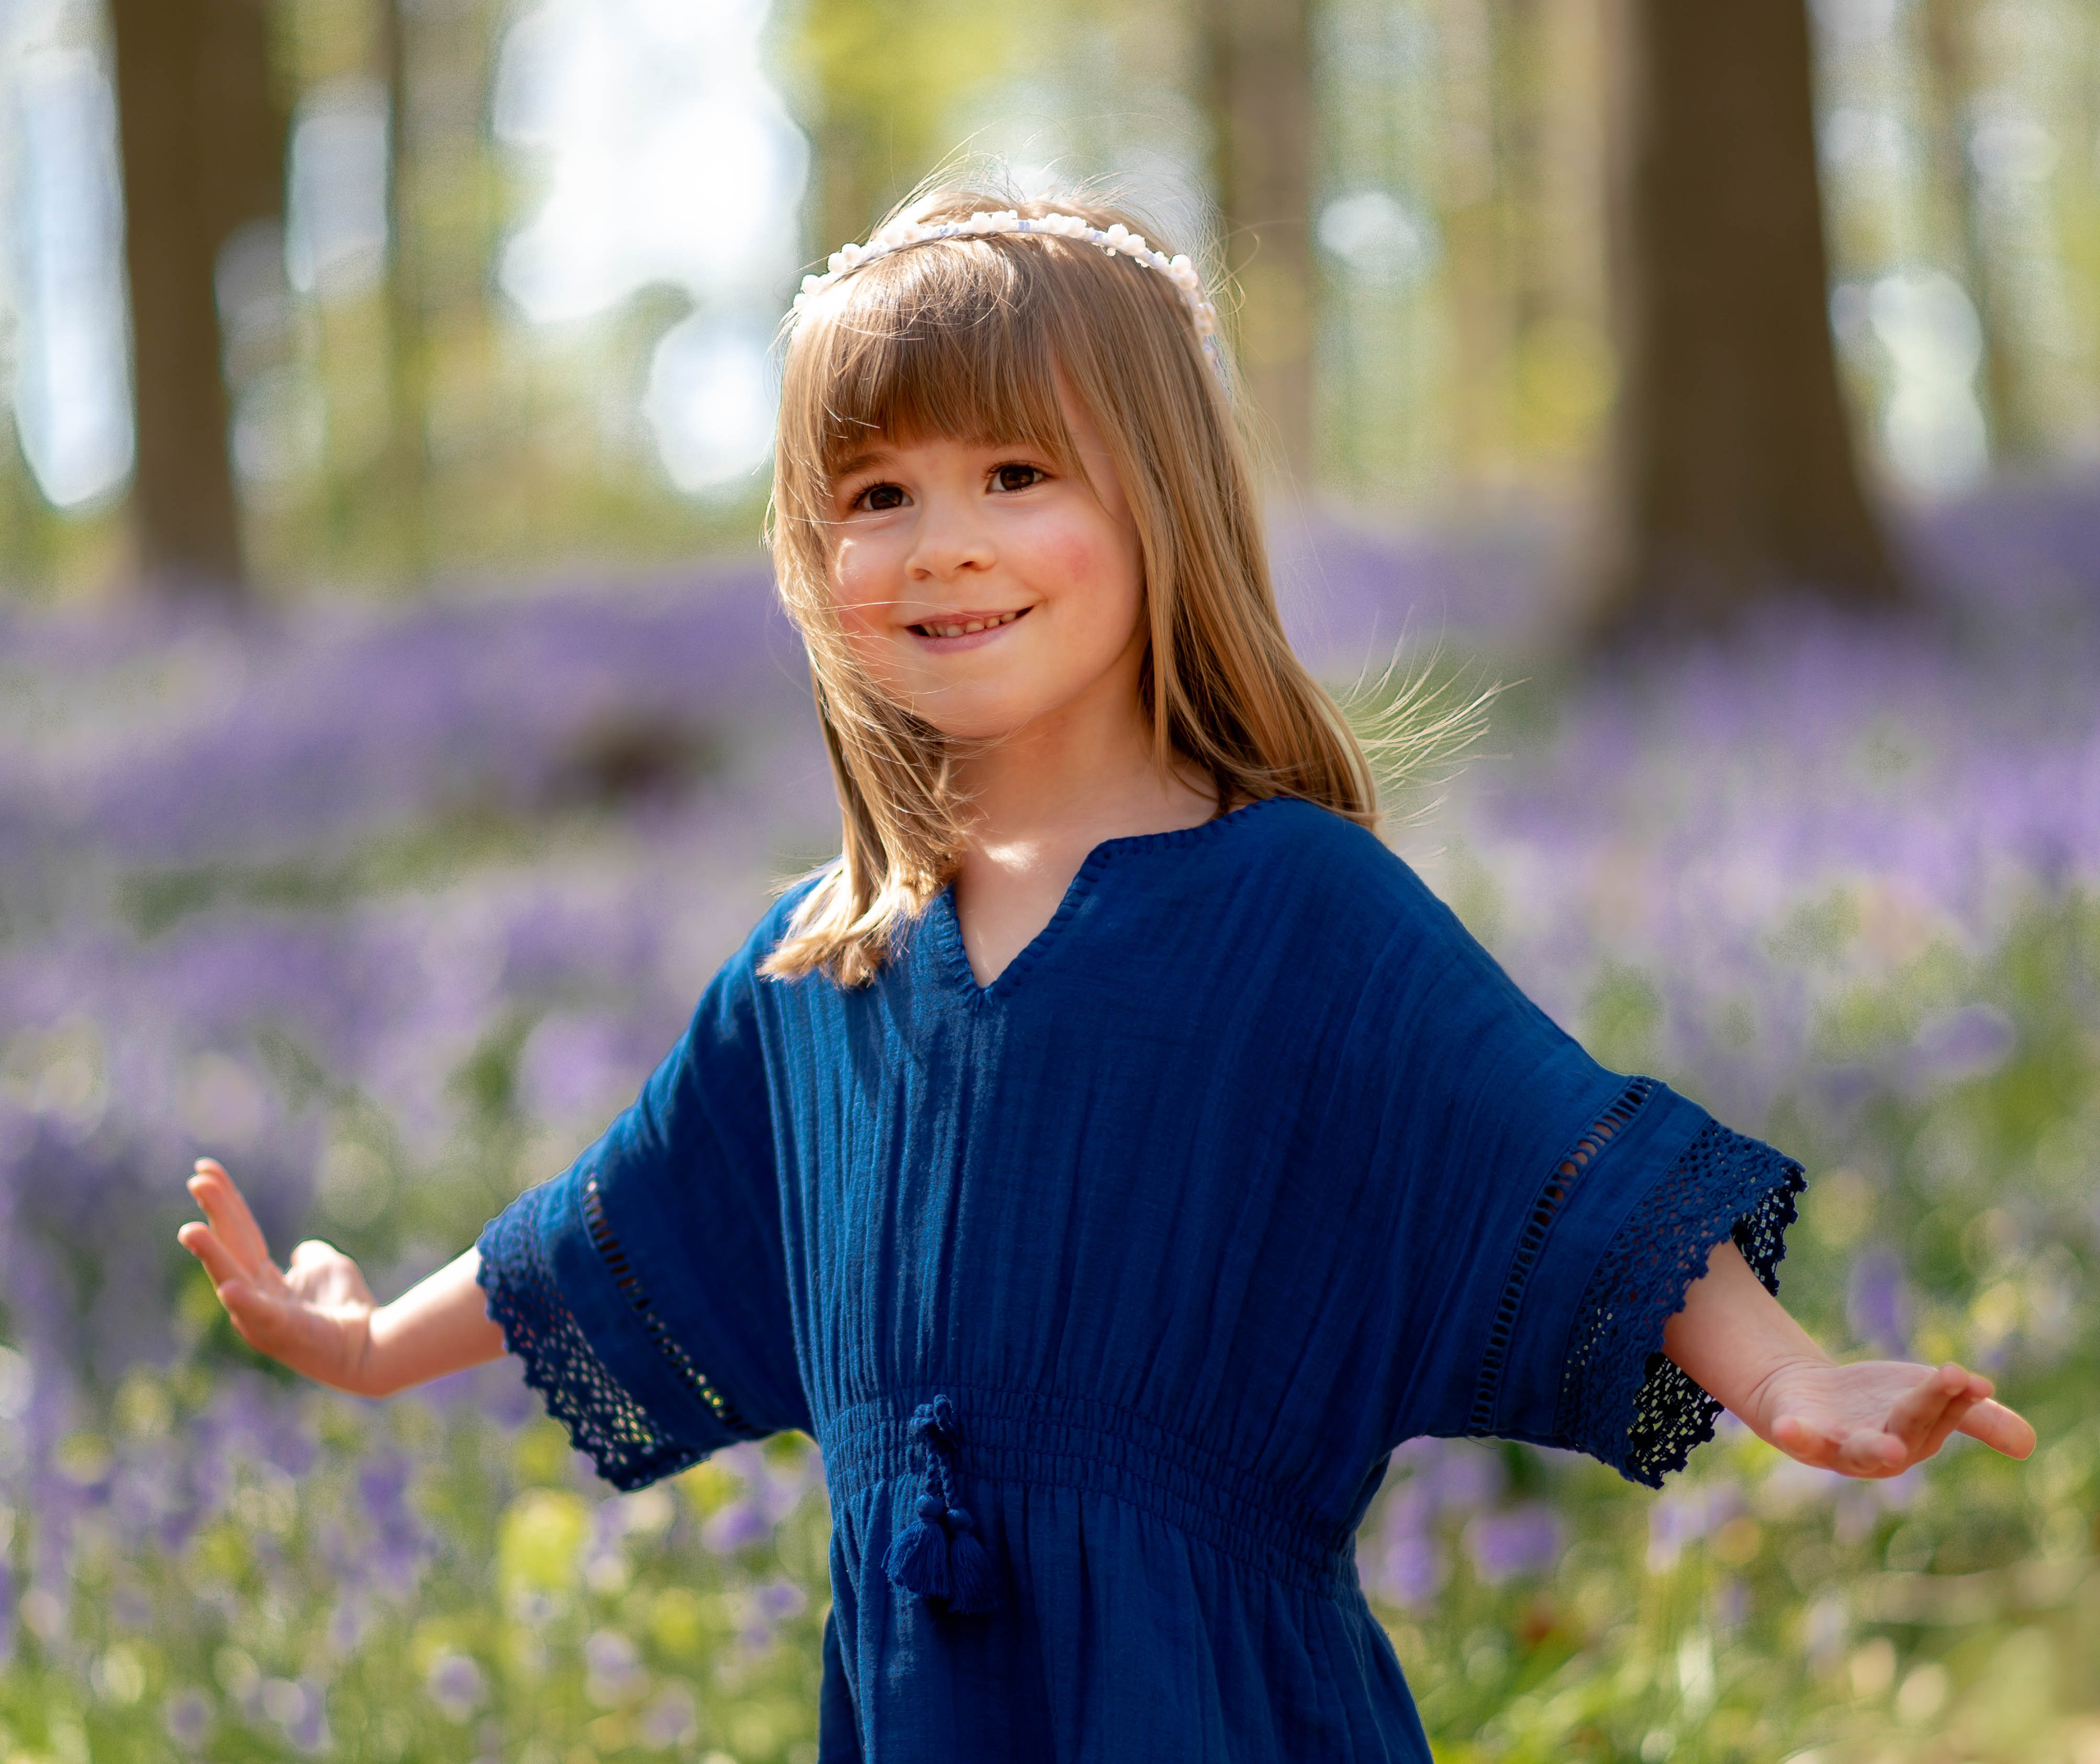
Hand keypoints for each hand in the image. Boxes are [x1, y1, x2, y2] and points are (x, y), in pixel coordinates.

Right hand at [178, 1158, 382, 1394]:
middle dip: (215, 1214)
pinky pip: (263, 1316)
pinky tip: (230, 1288)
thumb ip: (310, 1256)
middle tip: (198, 1180)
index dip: (224, 1201)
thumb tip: (302, 1250)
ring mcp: (263, 1318)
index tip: (204, 1168)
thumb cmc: (348, 1309)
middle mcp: (252, 1299)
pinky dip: (245, 1303)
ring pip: (233, 1279)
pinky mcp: (284, 1332)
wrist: (374, 1345)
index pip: (238, 1233)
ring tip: (190, 1231)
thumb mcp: (328, 1267)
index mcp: (260, 1282)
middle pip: (232, 1247)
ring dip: (211, 1256)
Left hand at [1752, 1356, 2035, 1477]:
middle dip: (1923, 1411)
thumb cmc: (1878, 1401)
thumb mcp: (1928, 1397)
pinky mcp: (1799, 1433)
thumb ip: (1976, 1416)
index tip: (1969, 1376)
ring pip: (1858, 1450)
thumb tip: (2030, 1443)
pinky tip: (1788, 1427)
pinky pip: (1798, 1439)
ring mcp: (1837, 1446)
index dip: (1954, 1395)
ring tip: (1889, 1447)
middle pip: (1905, 1429)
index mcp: (1917, 1441)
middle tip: (1947, 1386)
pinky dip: (1796, 1435)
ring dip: (1871, 1448)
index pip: (1939, 1414)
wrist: (1806, 1393)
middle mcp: (1880, 1453)